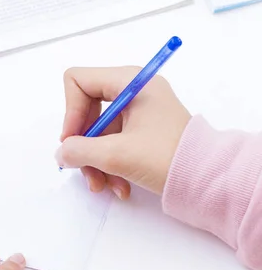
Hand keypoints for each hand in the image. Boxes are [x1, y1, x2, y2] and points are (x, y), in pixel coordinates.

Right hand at [56, 67, 190, 197]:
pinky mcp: (144, 131)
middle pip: (87, 110)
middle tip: (83, 169)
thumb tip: (62, 153)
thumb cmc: (166, 157)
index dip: (70, 112)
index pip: (79, 81)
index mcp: (130, 82)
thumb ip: (80, 150)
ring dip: (96, 162)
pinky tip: (119, 187)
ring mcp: (140, 112)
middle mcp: (134, 91)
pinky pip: (115, 143)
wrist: (207, 179)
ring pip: (99, 132)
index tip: (73, 141)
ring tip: (104, 186)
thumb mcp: (117, 154)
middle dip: (83, 145)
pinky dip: (111, 165)